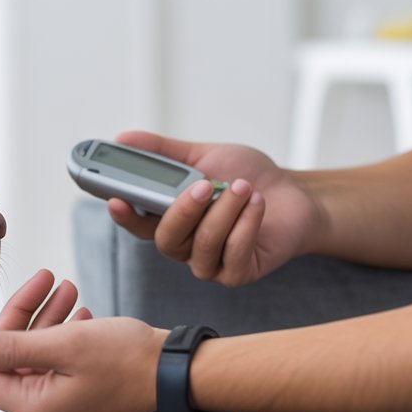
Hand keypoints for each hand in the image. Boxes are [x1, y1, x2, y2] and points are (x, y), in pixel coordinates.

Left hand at [0, 270, 167, 411]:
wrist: (179, 375)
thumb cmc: (129, 359)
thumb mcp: (64, 345)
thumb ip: (7, 347)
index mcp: (33, 408)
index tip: (25, 297)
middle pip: (10, 362)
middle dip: (27, 317)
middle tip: (51, 280)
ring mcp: (64, 410)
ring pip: (37, 359)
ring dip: (48, 321)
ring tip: (69, 289)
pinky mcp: (82, 400)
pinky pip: (59, 367)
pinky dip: (65, 338)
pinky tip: (82, 314)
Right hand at [110, 130, 320, 286]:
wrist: (293, 194)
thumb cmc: (246, 176)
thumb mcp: (203, 156)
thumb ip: (163, 152)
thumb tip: (123, 138)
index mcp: (171, 219)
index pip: (138, 224)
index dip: (125, 215)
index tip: (117, 199)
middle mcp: (185, 246)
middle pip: (166, 240)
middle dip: (185, 211)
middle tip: (205, 184)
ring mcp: (210, 263)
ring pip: (203, 246)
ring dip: (224, 213)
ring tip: (243, 187)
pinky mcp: (238, 273)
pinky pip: (234, 256)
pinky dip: (246, 226)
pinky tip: (257, 204)